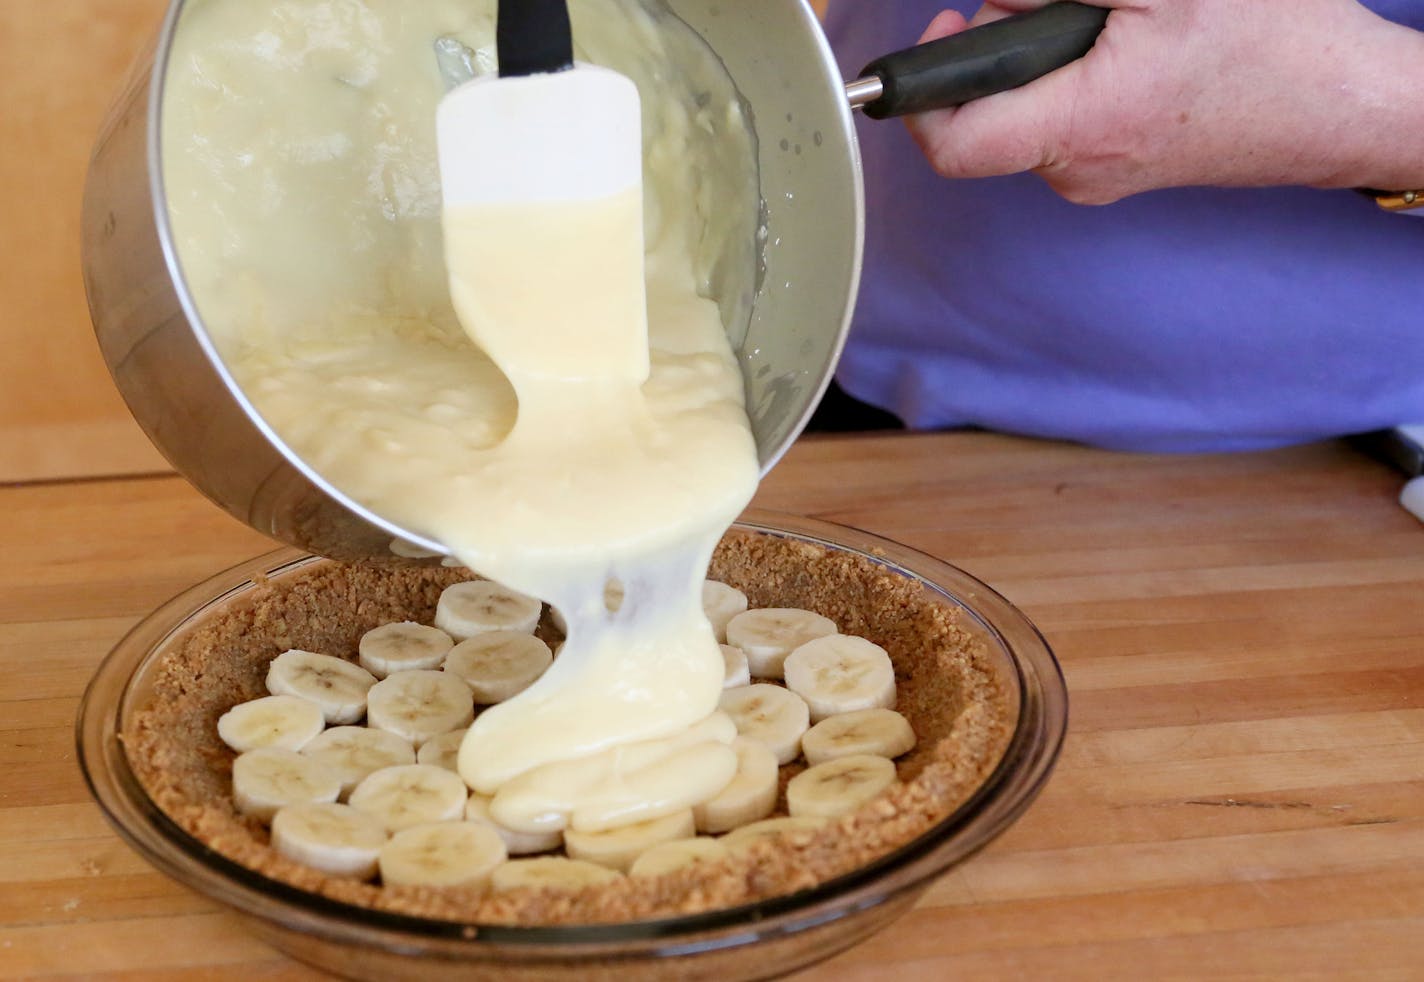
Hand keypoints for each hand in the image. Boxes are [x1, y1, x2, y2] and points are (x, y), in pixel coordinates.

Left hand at [905, 1, 1423, 203]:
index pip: (954, 142)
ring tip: (1119, 16)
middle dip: (1003, 36)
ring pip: (1025, 103)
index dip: (920, 94)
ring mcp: (1095, 175)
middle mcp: (1076, 169)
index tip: (937, 32)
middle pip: (987, 105)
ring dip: (1044, 46)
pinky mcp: (1113, 166)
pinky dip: (1074, 66)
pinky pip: (1061, 111)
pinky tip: (1129, 38)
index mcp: (1081, 128)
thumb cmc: (1274, 43)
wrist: (1342, 105)